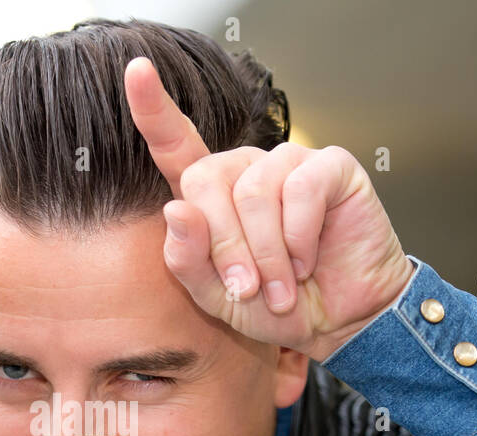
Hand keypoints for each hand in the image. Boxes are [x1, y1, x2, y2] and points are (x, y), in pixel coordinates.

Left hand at [124, 58, 414, 361]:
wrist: (340, 322)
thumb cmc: (276, 308)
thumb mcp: (219, 299)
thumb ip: (188, 262)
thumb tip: (176, 210)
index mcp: (211, 197)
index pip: (175, 143)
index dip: (153, 109)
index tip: (136, 72)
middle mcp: (246, 170)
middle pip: (206, 180)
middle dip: (224, 246)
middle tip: (248, 290)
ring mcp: (288, 163)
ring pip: (253, 191)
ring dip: (266, 253)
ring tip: (281, 289)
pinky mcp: (330, 166)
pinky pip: (300, 189)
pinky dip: (299, 238)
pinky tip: (308, 262)